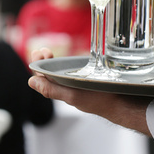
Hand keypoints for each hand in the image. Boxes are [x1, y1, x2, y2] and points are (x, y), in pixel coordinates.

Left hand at [29, 48, 151, 135]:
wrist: (122, 103)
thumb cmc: (99, 99)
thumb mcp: (72, 94)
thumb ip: (51, 90)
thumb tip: (31, 81)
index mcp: (61, 92)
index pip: (43, 78)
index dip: (38, 65)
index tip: (40, 51)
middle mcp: (68, 88)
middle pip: (49, 74)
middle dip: (44, 60)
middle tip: (43, 50)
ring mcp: (77, 84)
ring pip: (59, 72)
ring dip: (52, 61)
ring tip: (47, 52)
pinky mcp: (87, 81)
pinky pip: (72, 72)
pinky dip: (66, 64)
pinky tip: (67, 59)